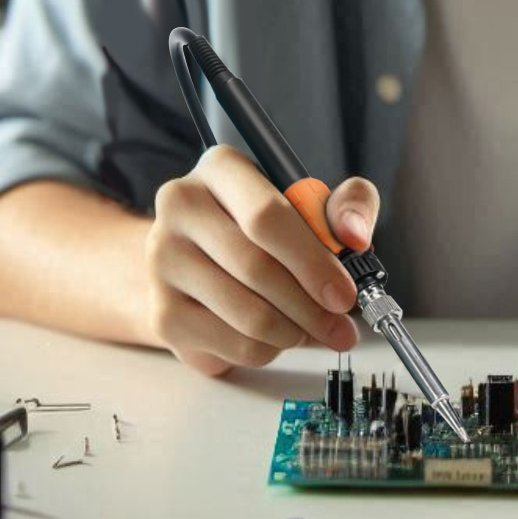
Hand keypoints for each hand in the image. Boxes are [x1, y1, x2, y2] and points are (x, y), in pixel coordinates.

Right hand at [147, 146, 380, 375]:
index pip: (266, 216)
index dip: (312, 260)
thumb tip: (354, 234)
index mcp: (220, 168)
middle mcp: (181, 206)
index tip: (344, 293)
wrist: (195, 259)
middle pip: (256, 268)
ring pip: (247, 315)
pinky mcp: (163, 313)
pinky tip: (277, 336)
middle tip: (340, 326)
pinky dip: (268, 349)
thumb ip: (349, 204)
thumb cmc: (262, 229)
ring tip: (313, 329)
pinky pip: (232, 345)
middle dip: (311, 307)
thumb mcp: (313, 201)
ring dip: (294, 332)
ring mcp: (164, 261)